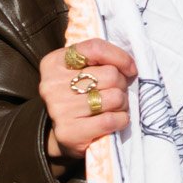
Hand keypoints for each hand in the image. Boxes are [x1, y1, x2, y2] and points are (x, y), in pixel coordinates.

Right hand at [39, 39, 135, 160]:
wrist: (65, 133)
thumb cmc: (81, 95)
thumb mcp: (84, 69)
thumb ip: (102, 60)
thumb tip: (130, 68)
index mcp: (54, 62)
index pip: (95, 48)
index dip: (120, 57)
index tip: (129, 69)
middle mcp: (52, 84)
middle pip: (110, 74)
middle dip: (121, 84)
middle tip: (115, 92)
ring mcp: (58, 109)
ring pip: (115, 97)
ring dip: (122, 103)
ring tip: (113, 107)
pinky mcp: (68, 132)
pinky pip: (111, 120)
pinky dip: (121, 120)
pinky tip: (113, 121)